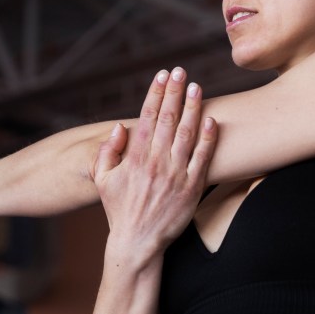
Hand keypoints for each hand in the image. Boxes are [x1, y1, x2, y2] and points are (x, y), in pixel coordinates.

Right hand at [91, 67, 216, 260]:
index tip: (162, 75)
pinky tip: (212, 120)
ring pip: (187, 134)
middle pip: (168, 119)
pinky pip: (203, 158)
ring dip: (192, 108)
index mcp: (135, 158)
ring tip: (197, 88)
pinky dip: (208, 138)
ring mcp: (176, 175)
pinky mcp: (192, 188)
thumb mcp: (102, 180)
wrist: (138, 242)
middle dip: (175, 92)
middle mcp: (156, 163)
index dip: (155, 94)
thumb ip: (108, 152)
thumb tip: (119, 128)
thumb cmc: (119, 209)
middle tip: (181, 71)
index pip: (147, 117)